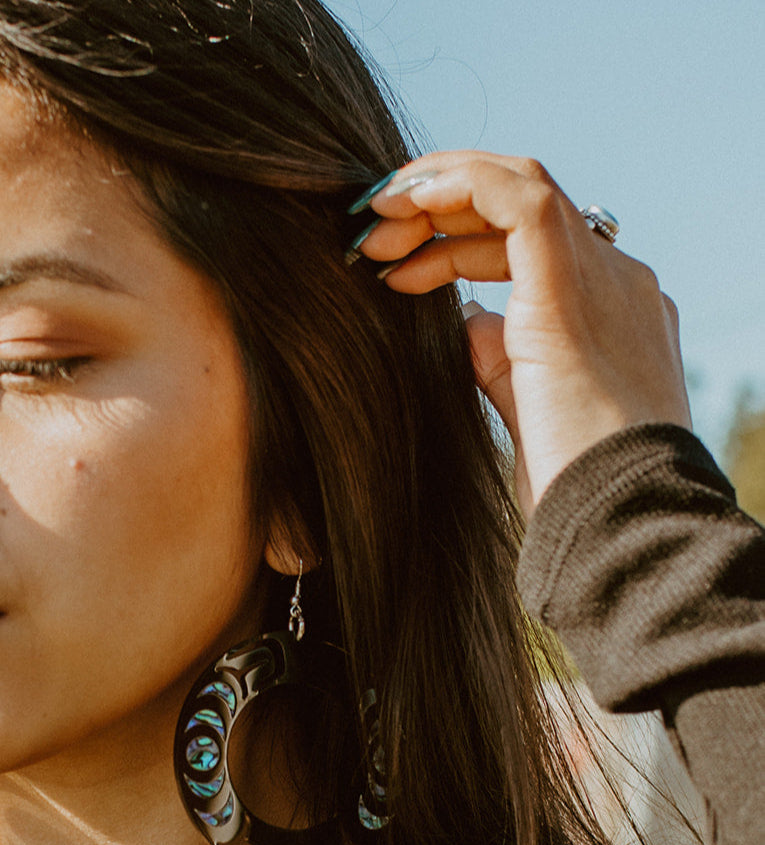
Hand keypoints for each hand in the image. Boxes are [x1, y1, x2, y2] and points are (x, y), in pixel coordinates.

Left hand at [353, 152, 691, 516]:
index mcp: (608, 311)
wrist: (613, 515)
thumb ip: (500, 358)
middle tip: (372, 239)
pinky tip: (402, 204)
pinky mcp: (571, 285)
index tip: (394, 271)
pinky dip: (456, 187)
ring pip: (520, 188)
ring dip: (436, 197)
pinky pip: (519, 199)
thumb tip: (465, 321)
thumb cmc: (571, 483)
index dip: (455, 245)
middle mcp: (615, 281)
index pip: (528, 247)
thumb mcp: (527, 407)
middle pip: (520, 211)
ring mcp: (603, 276)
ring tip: (373, 227)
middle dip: (439, 212)